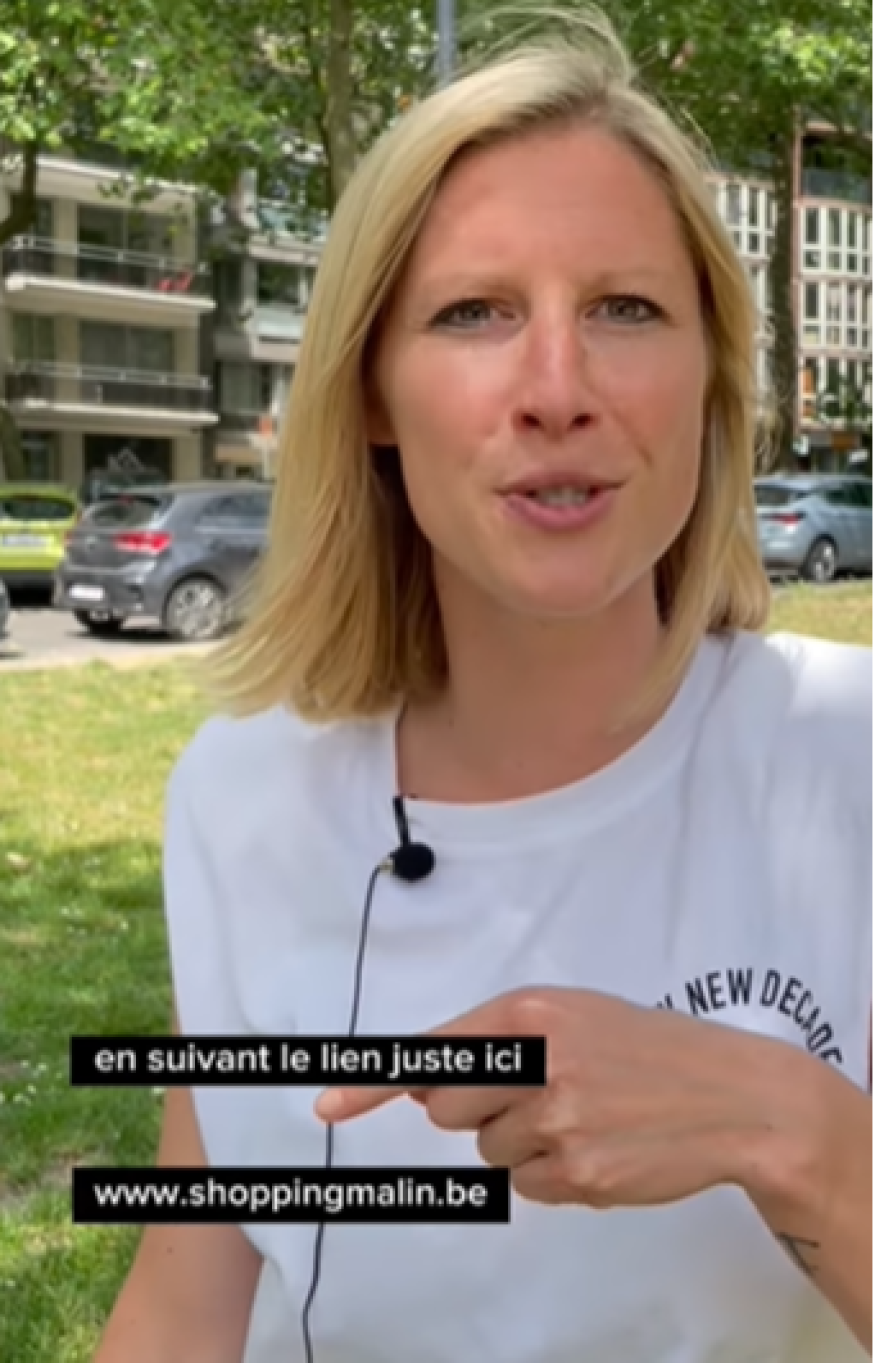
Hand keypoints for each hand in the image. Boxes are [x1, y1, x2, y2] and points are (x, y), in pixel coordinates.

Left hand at [314, 986, 786, 1209]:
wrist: (731, 1096)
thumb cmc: (642, 1048)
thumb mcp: (572, 1016)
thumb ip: (501, 1038)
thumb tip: (427, 1080)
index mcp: (531, 1012)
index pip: (433, 1051)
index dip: (372, 1082)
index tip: (326, 1104)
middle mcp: (537, 1063)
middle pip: (447, 1109)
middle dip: (475, 1108)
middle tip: (534, 1092)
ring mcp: (558, 1122)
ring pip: (489, 1150)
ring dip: (523, 1140)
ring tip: (582, 1115)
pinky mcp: (579, 1173)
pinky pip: (529, 1185)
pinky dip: (555, 1173)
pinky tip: (599, 1145)